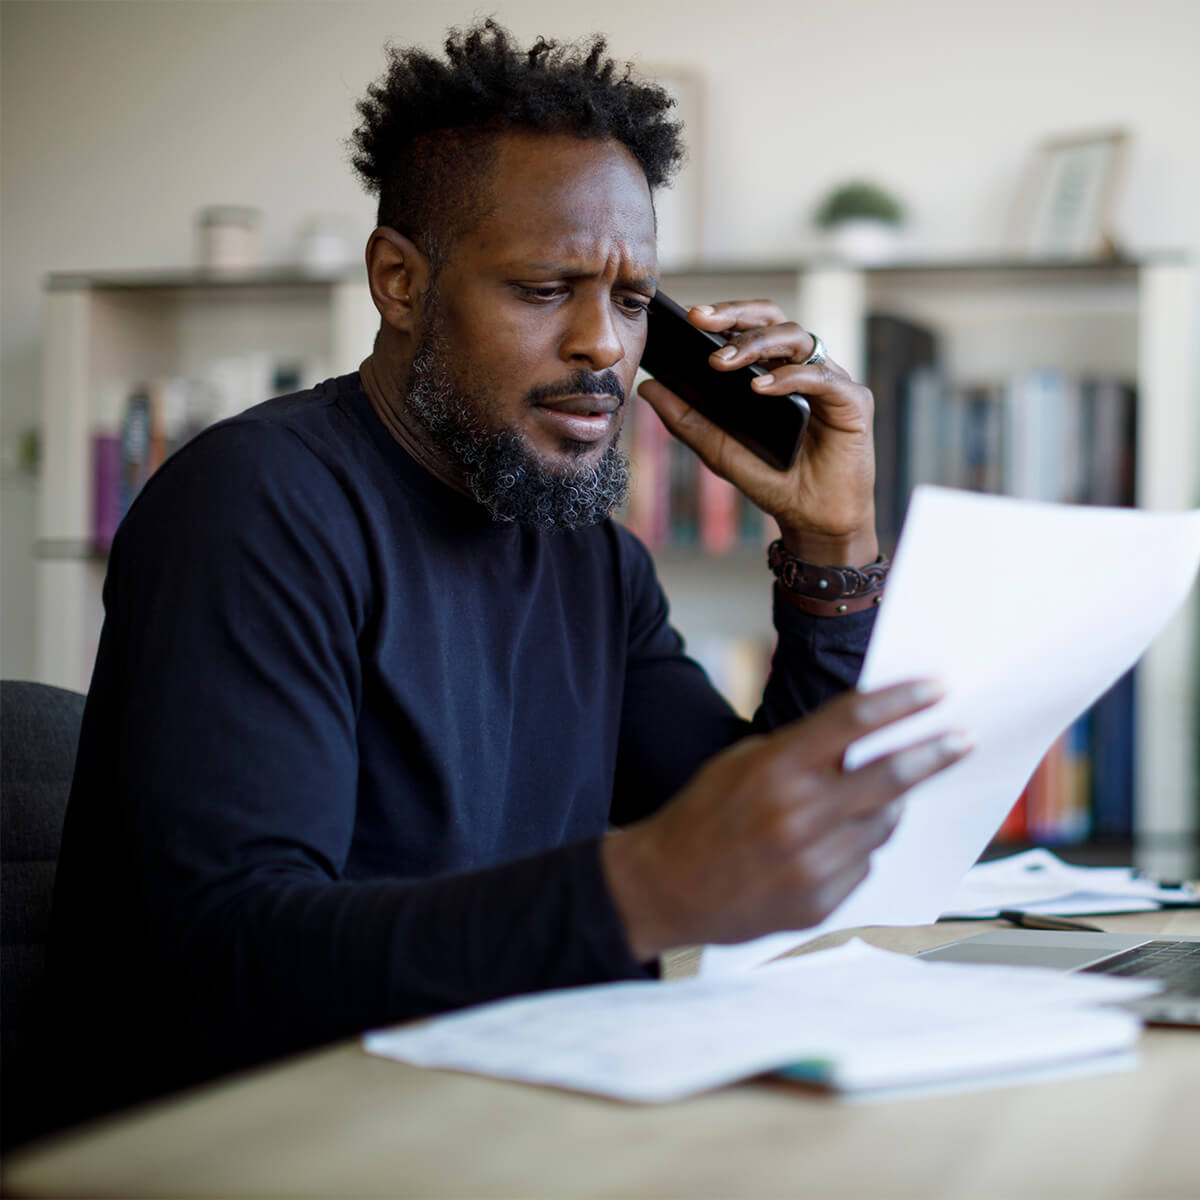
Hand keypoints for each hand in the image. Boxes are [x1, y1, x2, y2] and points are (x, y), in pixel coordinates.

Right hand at [601, 681, 971, 959]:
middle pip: (890, 776)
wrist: (665, 887)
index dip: (903, 701)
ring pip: (884, 825)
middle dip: (934, 753)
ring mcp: (812, 864)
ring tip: (865, 803)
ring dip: (887, 807)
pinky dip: (857, 849)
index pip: (853, 721)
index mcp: (775, 769)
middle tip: (962, 738)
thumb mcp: (741, 763)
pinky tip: (824, 846)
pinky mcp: (819, 903)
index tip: (937, 688)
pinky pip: (864, 865)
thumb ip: (802, 751)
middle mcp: (798, 815)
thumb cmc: (704, 816)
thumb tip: (867, 738)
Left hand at [637, 300, 876, 564]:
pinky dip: (789, 378)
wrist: (812, 520)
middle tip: (701, 320)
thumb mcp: (718, 449)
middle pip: (774, 318)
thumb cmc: (773, 480)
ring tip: (721, 361)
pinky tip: (760, 388)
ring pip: (797, 338)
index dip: (724, 315)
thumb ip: (686, 419)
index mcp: (776, 370)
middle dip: (736, 314)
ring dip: (755, 344)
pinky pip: (821, 377)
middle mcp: (804, 367)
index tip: (690, 316)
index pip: (751, 326)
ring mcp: (830, 381)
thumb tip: (647, 388)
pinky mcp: (854, 401)